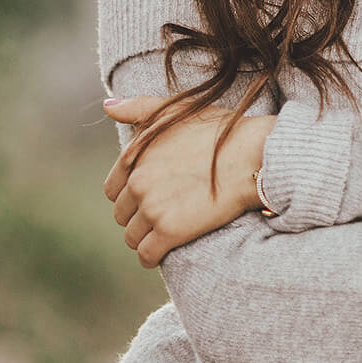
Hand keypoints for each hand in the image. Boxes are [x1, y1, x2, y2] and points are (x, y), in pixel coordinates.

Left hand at [102, 95, 274, 267]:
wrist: (253, 155)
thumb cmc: (220, 130)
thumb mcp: (176, 109)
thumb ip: (138, 108)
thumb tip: (108, 106)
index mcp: (134, 156)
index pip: (113, 190)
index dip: (130, 195)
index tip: (151, 197)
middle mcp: (137, 182)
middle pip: (122, 215)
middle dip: (138, 217)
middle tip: (164, 214)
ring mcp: (152, 208)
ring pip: (132, 237)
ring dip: (146, 238)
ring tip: (168, 232)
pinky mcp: (170, 231)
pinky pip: (147, 255)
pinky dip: (153, 256)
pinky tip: (166, 251)